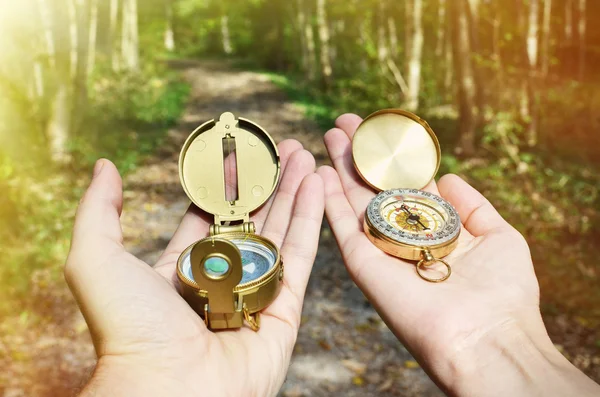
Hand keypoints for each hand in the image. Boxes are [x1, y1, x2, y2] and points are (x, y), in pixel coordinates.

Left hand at [65, 140, 323, 396]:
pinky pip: (300, 257)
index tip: (237, 157)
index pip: (208, 219)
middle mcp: (220, 280)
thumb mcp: (96, 259)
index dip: (223, 186)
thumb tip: (104, 167)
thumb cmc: (127, 329)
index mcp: (180, 270)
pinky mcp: (284, 310)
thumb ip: (99, 211)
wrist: (169, 390)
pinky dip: (310, 218)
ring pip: (279, 233)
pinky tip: (316, 183)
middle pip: (250, 220)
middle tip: (282, 149)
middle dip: (267, 183)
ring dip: (294, 192)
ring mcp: (254, 294)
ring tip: (305, 156)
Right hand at [318, 114, 599, 395]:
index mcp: (433, 229)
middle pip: (375, 188)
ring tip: (329, 135)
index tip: (380, 129)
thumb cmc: (503, 292)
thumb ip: (472, 205)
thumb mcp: (499, 236)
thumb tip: (446, 176)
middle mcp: (403, 237)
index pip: (407, 184)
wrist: (486, 338)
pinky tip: (320, 171)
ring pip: (353, 202)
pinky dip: (328, 199)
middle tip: (343, 123)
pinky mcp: (364, 264)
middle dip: (360, 154)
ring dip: (339, 168)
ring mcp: (381, 249)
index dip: (393, 156)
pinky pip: (342, 227)